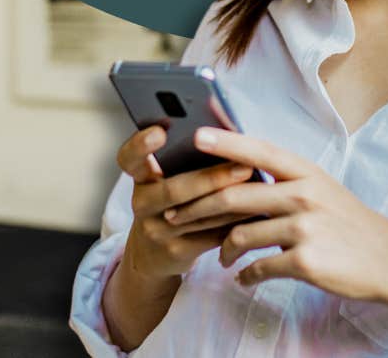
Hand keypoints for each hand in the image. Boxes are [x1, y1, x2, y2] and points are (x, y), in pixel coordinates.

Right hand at [115, 125, 261, 281]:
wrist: (152, 255)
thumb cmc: (170, 204)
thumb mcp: (166, 181)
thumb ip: (186, 161)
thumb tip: (230, 134)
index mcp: (140, 177)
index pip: (129, 158)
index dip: (140, 145)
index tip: (160, 132)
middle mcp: (141, 203)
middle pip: (174, 189)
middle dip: (212, 178)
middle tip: (243, 166)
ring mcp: (155, 230)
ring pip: (197, 215)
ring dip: (232, 201)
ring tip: (259, 187)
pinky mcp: (174, 252)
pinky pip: (210, 236)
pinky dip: (234, 223)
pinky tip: (256, 211)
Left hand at [162, 127, 387, 304]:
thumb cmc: (349, 224)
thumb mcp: (323, 190)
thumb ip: (285, 182)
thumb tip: (239, 177)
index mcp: (306, 172)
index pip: (258, 151)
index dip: (225, 142)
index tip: (195, 136)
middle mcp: (304, 194)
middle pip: (235, 195)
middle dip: (197, 207)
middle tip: (175, 215)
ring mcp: (305, 228)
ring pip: (240, 234)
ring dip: (221, 250)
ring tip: (220, 258)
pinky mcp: (305, 261)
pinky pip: (258, 267)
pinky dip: (245, 275)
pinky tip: (244, 278)